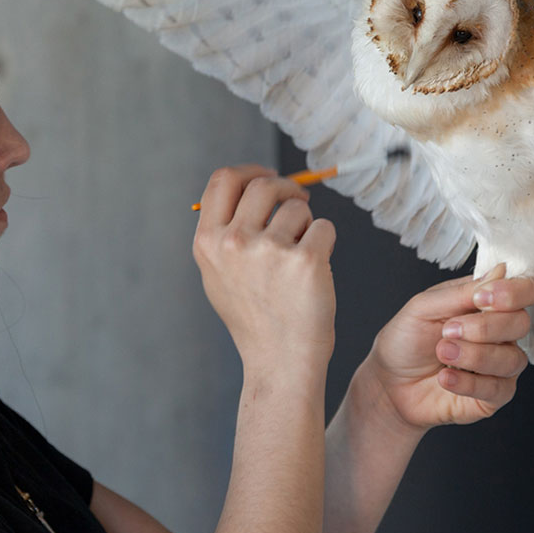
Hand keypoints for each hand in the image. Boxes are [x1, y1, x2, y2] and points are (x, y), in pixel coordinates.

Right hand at [192, 164, 336, 379]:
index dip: (249, 171)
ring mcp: (270, 251)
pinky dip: (325, 244)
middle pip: (263, 184)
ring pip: (298, 208)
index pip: (223, 180)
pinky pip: (324, 228)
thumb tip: (250, 187)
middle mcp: (234, 242)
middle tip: (300, 201)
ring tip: (301, 258)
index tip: (268, 176)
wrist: (279, 361)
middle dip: (287, 188)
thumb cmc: (255, 318)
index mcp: (208, 243)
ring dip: (306, 225)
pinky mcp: (307, 260)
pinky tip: (315, 274)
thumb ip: (225, 232)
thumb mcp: (219, 275)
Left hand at [357, 264, 533, 432]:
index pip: (525, 290)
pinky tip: (445, 377)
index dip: (513, 292)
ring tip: (442, 353)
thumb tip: (501, 272)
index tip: (481, 299)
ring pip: (512, 359)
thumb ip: (461, 292)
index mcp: (487, 304)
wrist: (389, 382)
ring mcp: (499, 364)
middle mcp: (500, 332)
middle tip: (448, 330)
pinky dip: (468, 382)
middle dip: (484, 327)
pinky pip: (497, 388)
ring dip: (474, 355)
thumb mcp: (423, 307)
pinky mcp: (494, 395)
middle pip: (520, 323)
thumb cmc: (405, 340)